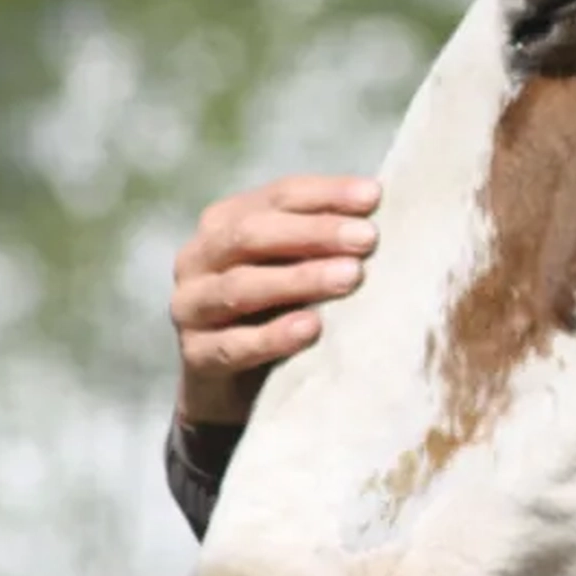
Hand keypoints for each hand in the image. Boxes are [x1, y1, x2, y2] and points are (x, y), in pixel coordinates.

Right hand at [171, 174, 380, 424]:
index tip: (375, 197)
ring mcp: (191, 306)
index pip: (279, 196)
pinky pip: (233, 345)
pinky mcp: (195, 356)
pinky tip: (311, 328)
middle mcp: (199, 257)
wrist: (234, 380)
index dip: (327, 194)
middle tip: (368, 239)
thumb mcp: (299, 262)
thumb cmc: (280, 303)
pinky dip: (274, 336)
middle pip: (254, 234)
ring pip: (242, 286)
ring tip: (351, 278)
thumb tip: (384, 206)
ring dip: (300, 279)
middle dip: (315, 233)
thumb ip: (326, 237)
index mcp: (226, 220)